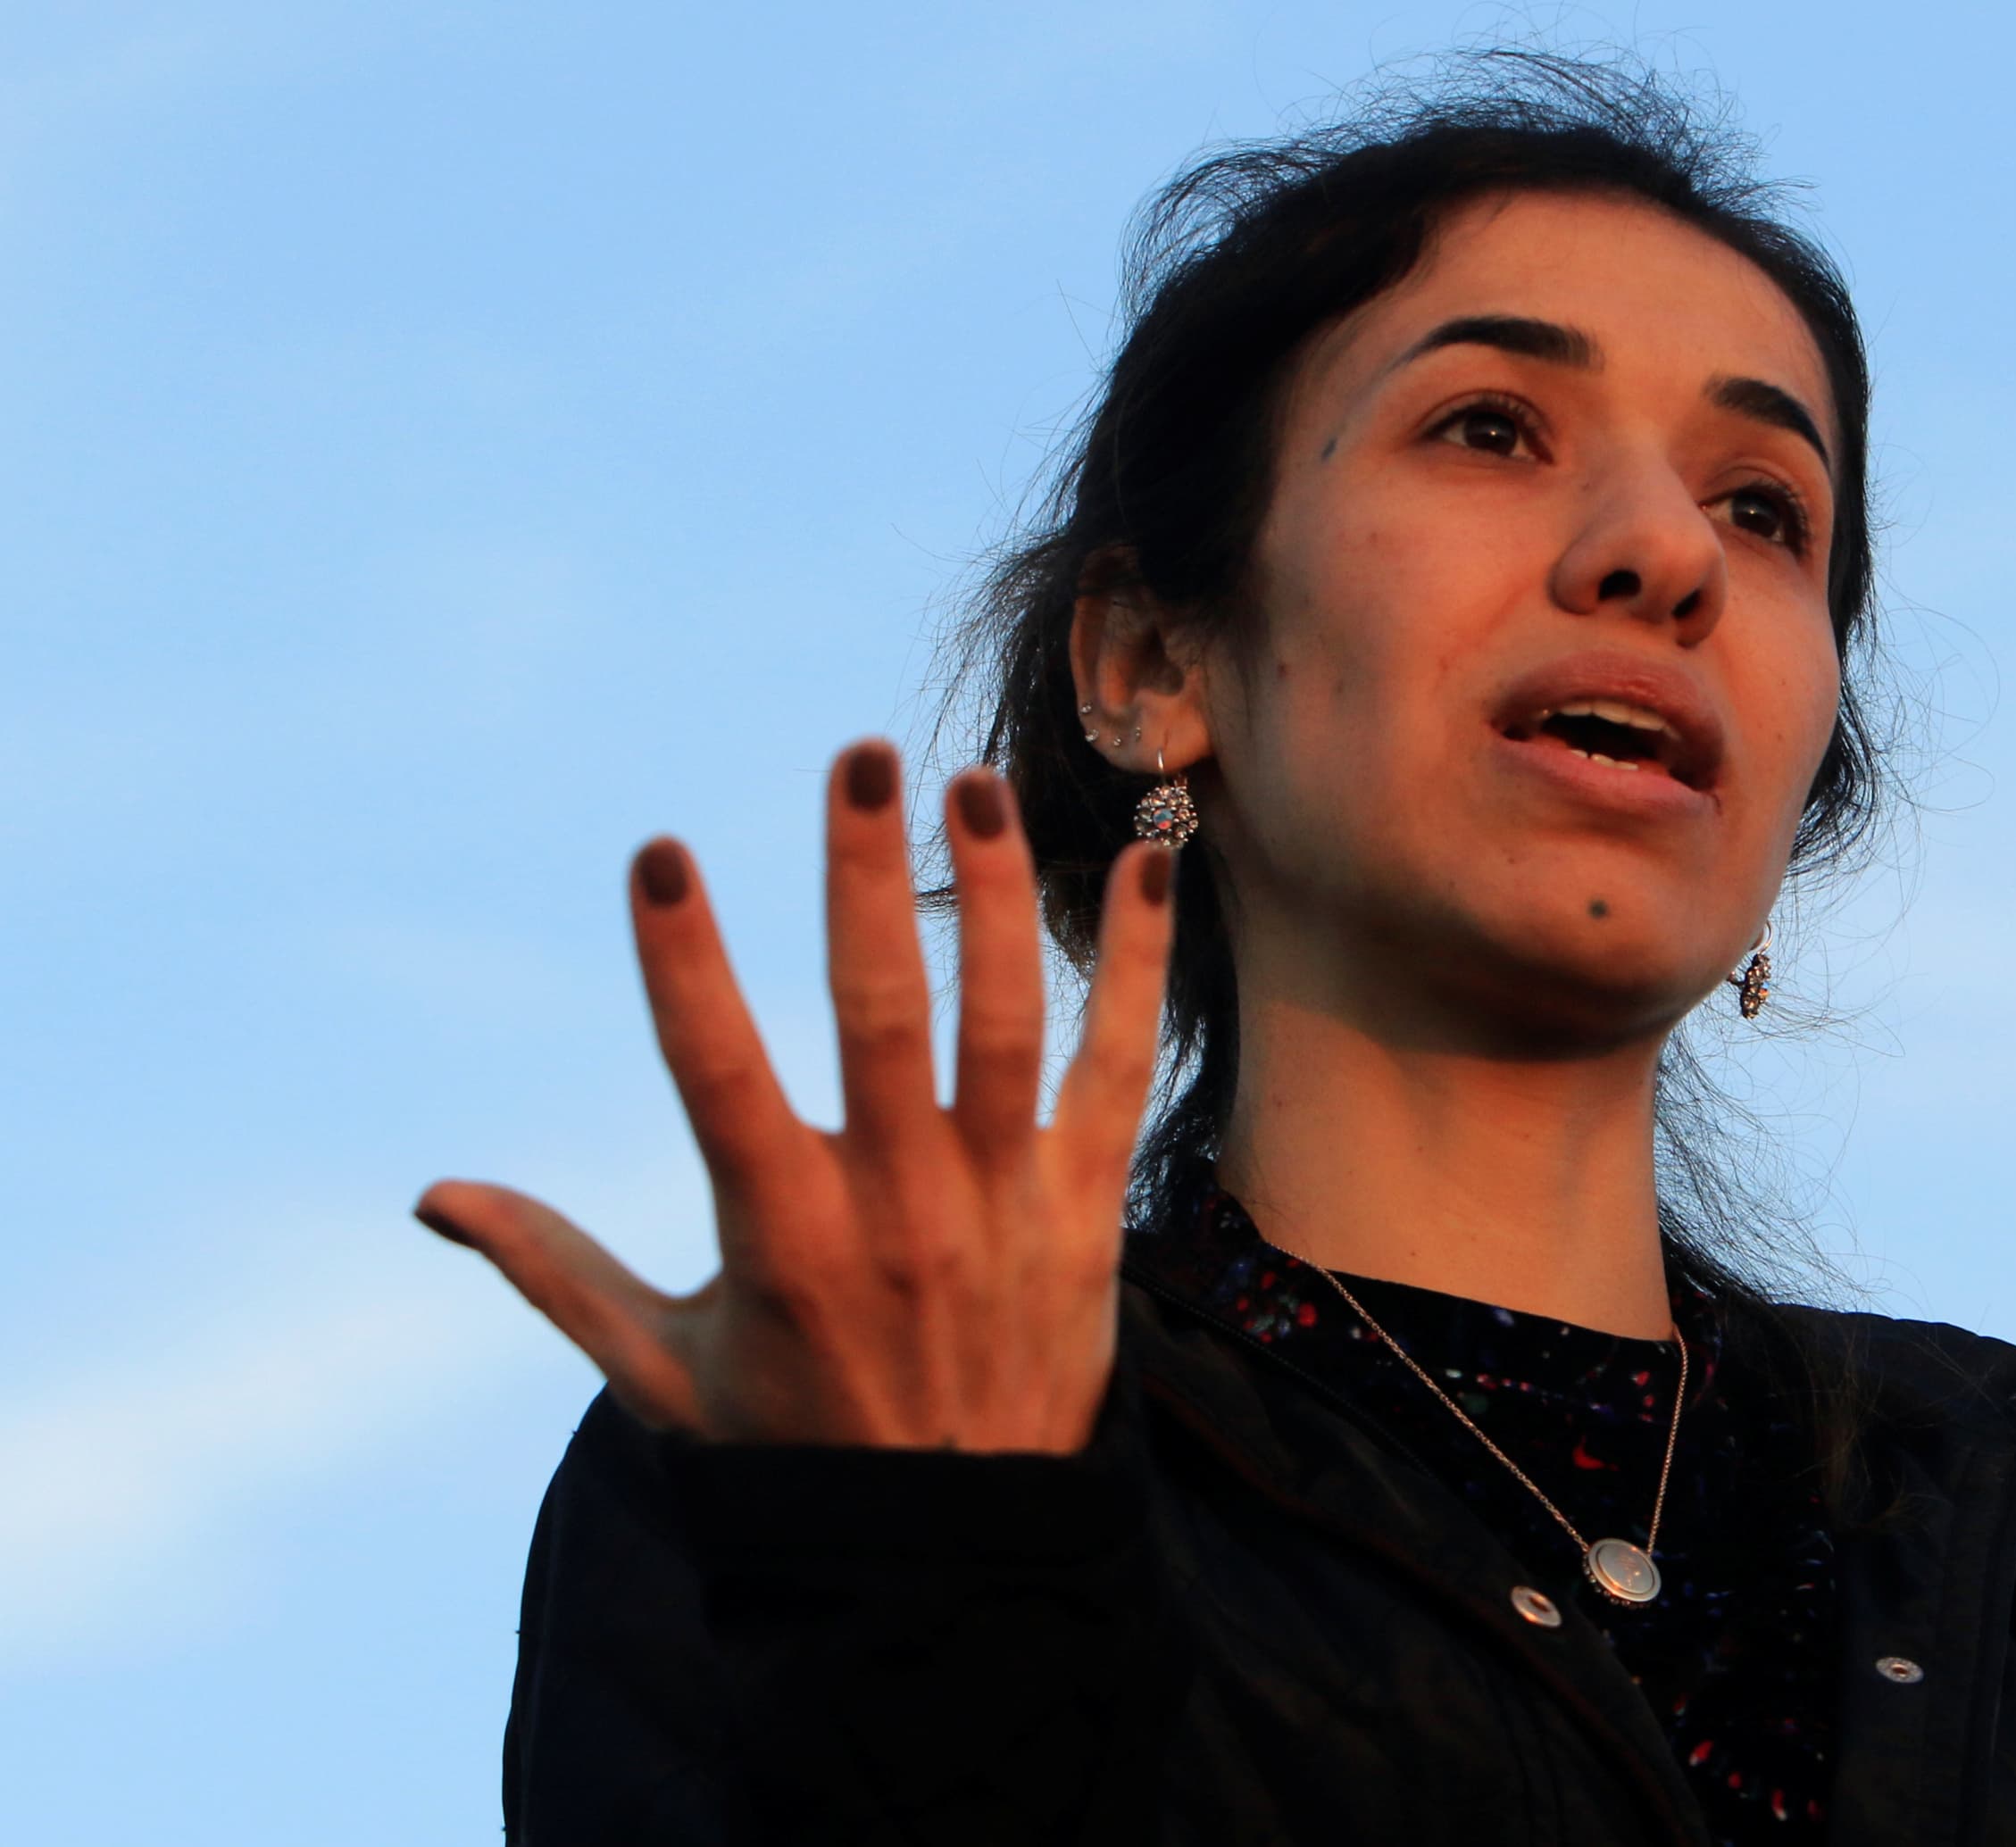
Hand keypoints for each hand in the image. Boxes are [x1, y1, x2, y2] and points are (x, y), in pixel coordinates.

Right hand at [414, 739, 1173, 1452]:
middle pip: (882, 1018)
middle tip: (861, 758)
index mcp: (781, 1238)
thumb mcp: (664, 1372)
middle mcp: (898, 1208)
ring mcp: (1004, 1203)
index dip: (685, 967)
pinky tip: (1148, 860)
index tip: (663, 857)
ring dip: (997, 897)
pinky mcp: (1089, 1210)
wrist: (962, 1550)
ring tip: (976, 782)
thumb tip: (433, 1198)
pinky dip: (1135, 963)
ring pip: (1005, 1025)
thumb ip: (558, 1270)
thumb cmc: (798, 1447)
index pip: (718, 1078)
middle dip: (867, 881)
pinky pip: (1119, 1067)